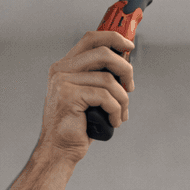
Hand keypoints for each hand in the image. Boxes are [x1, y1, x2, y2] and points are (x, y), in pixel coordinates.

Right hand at [37, 31, 134, 161]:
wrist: (58, 151)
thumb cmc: (75, 127)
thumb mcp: (88, 96)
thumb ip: (98, 78)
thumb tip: (125, 67)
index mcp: (64, 67)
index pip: (91, 39)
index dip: (113, 38)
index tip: (129, 46)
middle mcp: (61, 70)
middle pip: (103, 53)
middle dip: (125, 69)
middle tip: (130, 86)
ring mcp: (63, 82)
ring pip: (108, 79)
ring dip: (122, 98)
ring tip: (121, 113)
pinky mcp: (69, 96)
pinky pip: (105, 96)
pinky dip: (115, 110)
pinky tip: (113, 121)